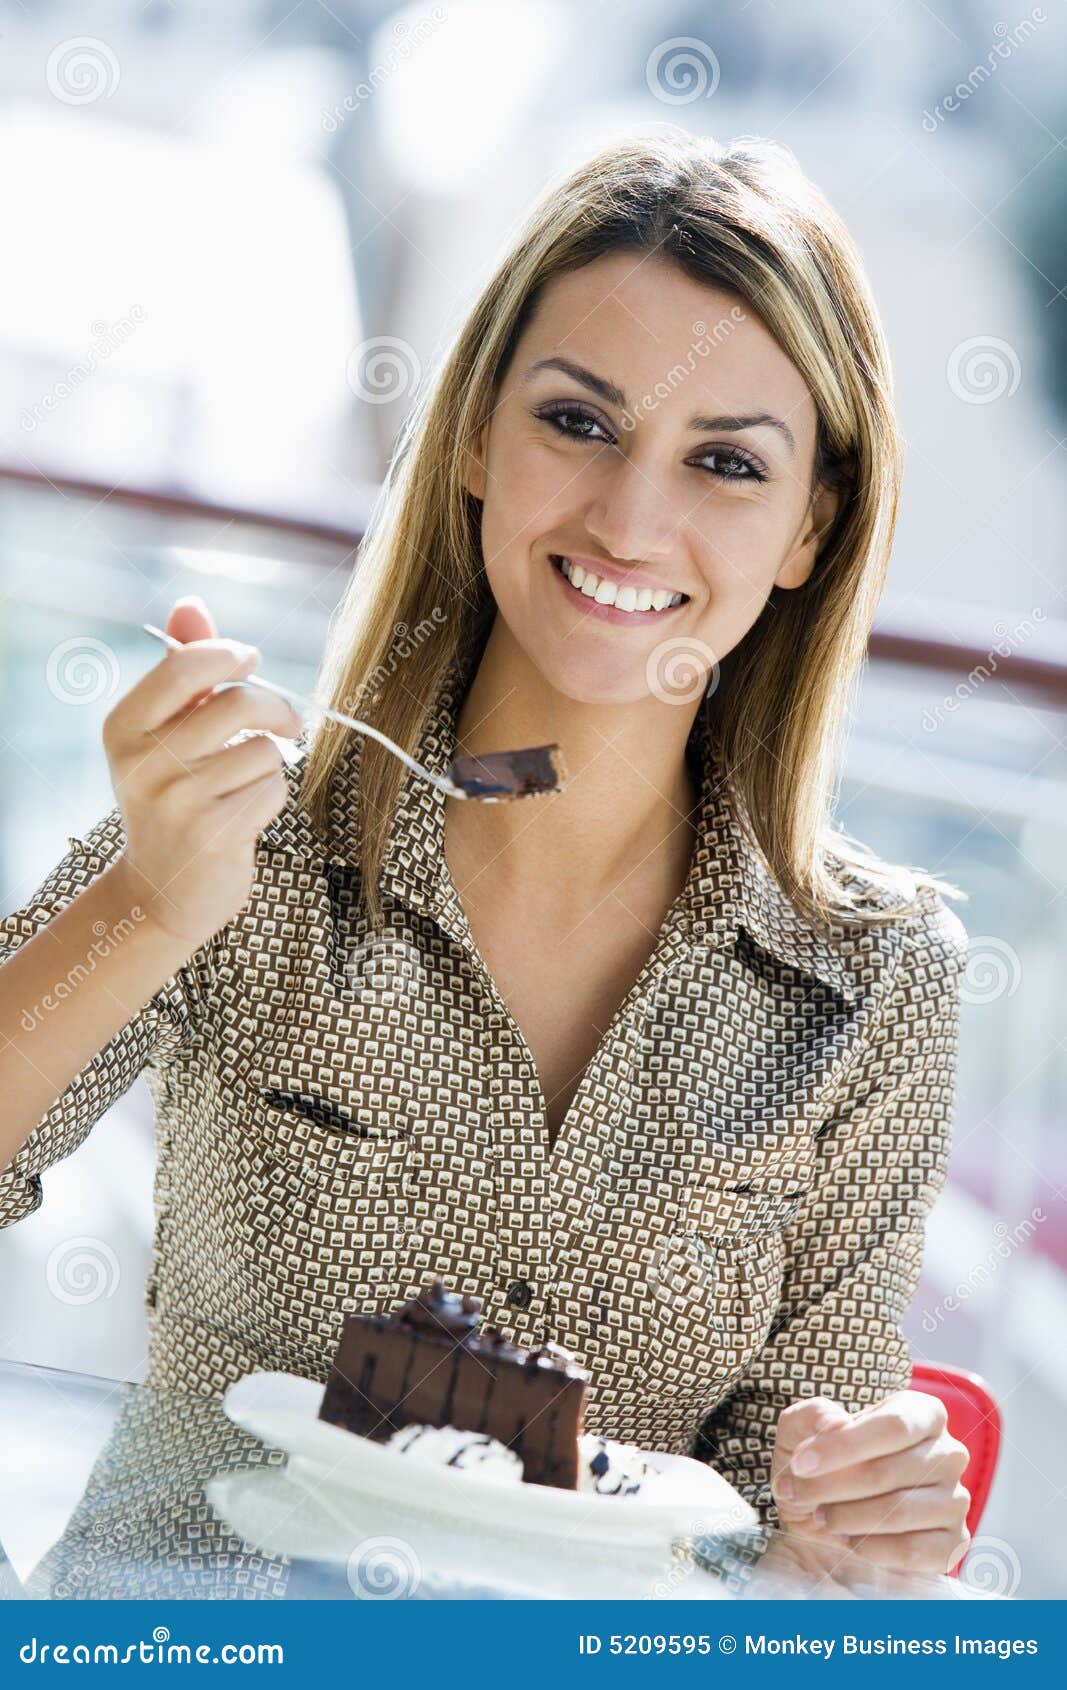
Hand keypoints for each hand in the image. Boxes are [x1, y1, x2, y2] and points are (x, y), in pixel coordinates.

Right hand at [103, 596, 302, 950]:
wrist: (161, 892)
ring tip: (249, 781)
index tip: (249, 661)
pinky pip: (273, 789)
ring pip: (264, 749)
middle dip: (276, 708)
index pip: (187, 665)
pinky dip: (272, 796)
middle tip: (285, 722)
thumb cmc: (171, 798)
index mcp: (124, 728)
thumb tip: (191, 606)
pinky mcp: (214, 834)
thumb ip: (180, 670)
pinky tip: (246, 813)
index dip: (230, 654)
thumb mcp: (163, 734)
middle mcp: (143, 762)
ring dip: (272, 762)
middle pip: (239, 702)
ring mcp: (177, 801)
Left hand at [771, 1391, 970, 1576]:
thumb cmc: (820, 1467)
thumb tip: (837, 1424)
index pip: (893, 1425)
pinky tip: (851, 1540)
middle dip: (832, 1487)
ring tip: (824, 1516)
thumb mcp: (801, 1432)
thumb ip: (813, 1417)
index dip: (843, 1446)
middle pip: (889, 1471)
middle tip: (800, 1494)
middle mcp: (948, 1453)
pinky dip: (872, 1548)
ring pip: (898, 1511)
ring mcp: (955, 1500)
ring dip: (848, 1518)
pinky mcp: (952, 1544)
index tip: (801, 1464)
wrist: (825, 1522)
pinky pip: (914, 1550)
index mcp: (922, 1413)